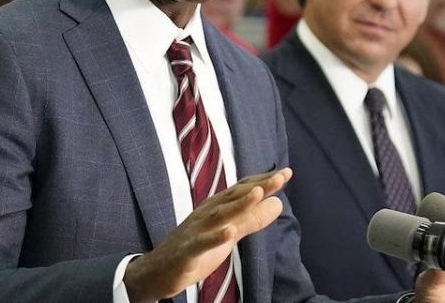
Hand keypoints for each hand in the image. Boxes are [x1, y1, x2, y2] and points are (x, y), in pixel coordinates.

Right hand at [123, 168, 292, 302]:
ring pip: (219, 215)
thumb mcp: (229, 233)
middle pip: (234, 197)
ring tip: (258, 193)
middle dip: (258, 186)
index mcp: (216, 207)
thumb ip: (252, 219)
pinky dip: (216, 237)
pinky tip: (230, 232)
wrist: (157, 270)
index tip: (287, 173)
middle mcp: (206, 213)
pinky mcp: (188, 251)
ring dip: (239, 204)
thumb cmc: (196, 248)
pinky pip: (202, 243)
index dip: (264, 181)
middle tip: (281, 177)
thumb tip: (278, 203)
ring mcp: (196, 231)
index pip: (243, 190)